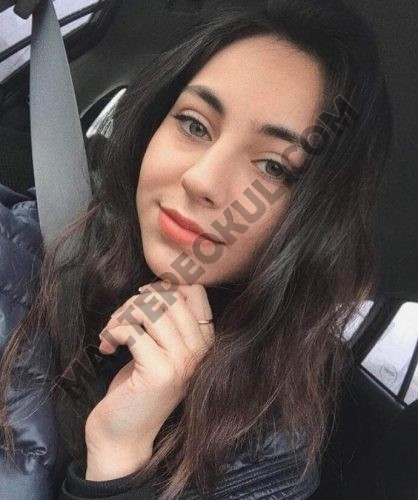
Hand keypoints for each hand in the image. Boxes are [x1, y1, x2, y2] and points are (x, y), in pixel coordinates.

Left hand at [85, 281, 214, 479]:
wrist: (124, 438)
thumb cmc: (138, 389)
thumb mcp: (161, 349)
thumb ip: (167, 320)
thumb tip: (158, 285)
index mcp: (205, 342)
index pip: (195, 290)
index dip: (164, 285)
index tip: (142, 301)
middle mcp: (200, 351)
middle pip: (168, 296)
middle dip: (135, 301)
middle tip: (119, 321)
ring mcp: (182, 363)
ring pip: (150, 309)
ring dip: (121, 315)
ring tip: (110, 334)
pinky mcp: (159, 373)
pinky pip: (132, 330)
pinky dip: (112, 332)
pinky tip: (106, 347)